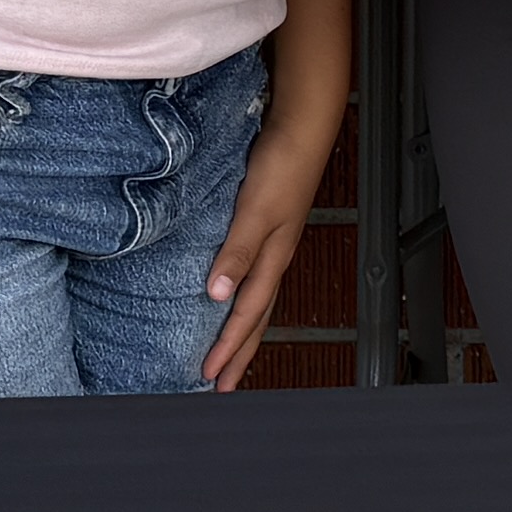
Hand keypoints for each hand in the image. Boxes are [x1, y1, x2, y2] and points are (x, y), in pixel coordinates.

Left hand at [199, 95, 331, 388]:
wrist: (302, 128)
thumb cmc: (283, 166)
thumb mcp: (255, 211)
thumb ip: (237, 252)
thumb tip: (218, 296)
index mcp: (273, 259)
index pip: (247, 316)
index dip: (228, 348)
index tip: (209, 376)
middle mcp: (274, 257)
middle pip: (257, 318)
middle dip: (240, 353)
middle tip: (222, 383)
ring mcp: (273, 243)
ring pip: (258, 299)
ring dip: (243, 330)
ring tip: (230, 351)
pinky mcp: (267, 225)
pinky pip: (254, 275)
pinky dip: (243, 296)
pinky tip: (230, 293)